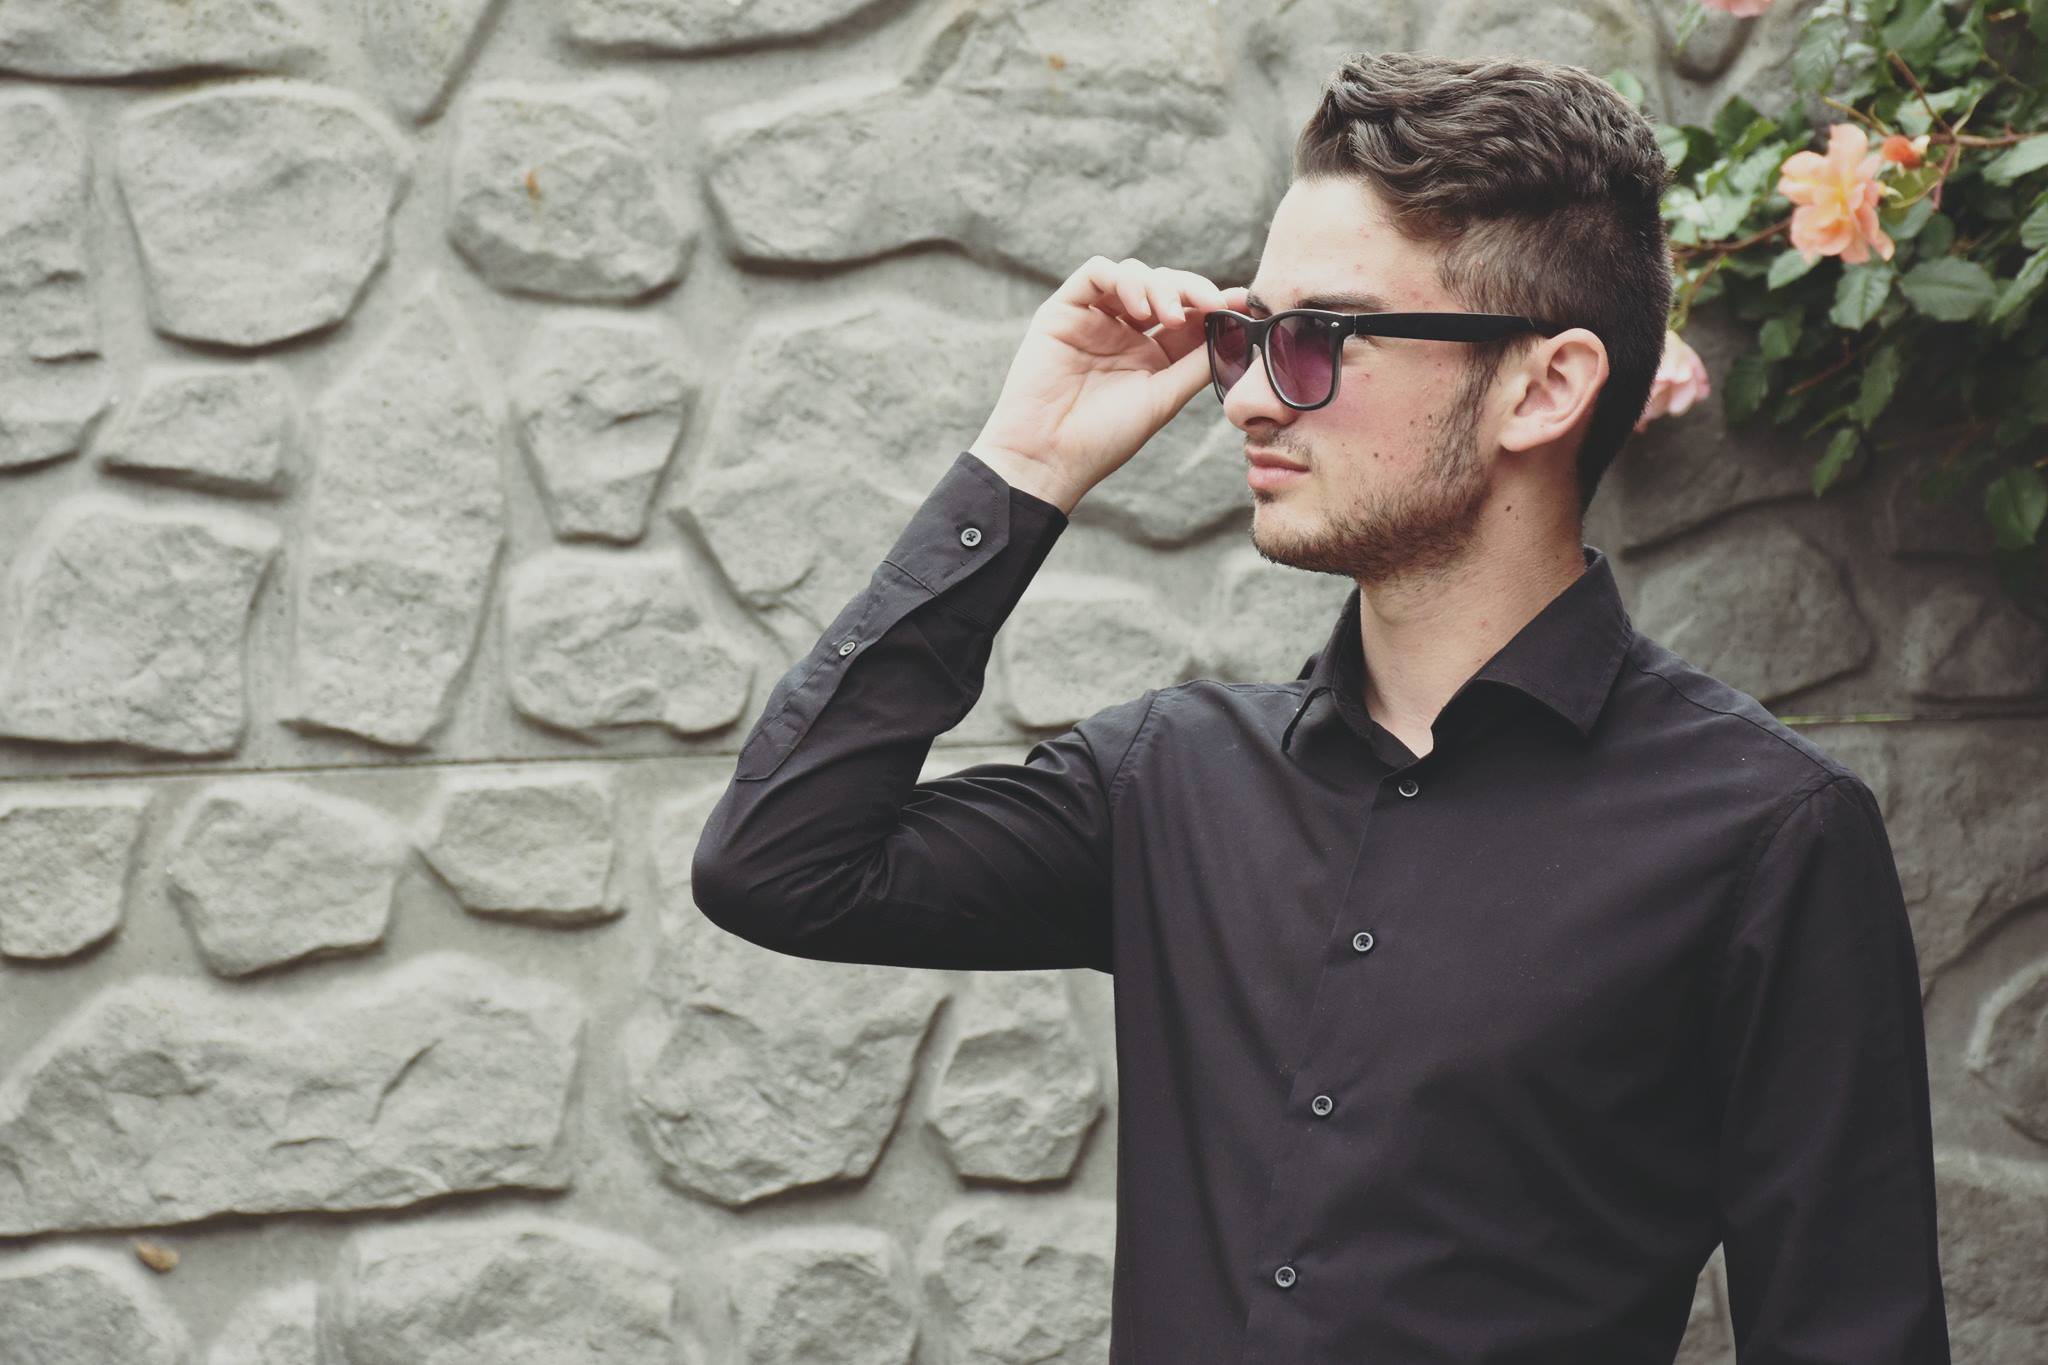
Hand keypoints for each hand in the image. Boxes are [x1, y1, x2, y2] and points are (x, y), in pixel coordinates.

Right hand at [968, 256, 1247, 513]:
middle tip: (1209, 304)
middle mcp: (1124, 331)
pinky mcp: (1064, 310)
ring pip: (1134, 273)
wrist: (1049, 455)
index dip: (1214, 302)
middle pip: (1165, 286)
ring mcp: (1094, 318)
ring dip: (1159, 285)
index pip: (1189, 313)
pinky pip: (1096, 273)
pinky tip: (1137, 306)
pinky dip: (1122, 279)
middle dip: (1191, 289)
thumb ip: (1198, 363)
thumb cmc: (1105, 437)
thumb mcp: (1164, 397)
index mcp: (1152, 353)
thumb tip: (1238, 330)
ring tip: (1167, 316)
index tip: (1240, 302)